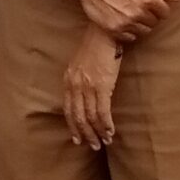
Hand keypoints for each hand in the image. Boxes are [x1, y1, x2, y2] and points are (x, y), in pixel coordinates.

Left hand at [62, 27, 122, 149]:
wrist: (105, 33)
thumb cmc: (96, 46)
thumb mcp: (80, 63)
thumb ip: (79, 79)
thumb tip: (85, 94)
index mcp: (69, 80)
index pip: (68, 110)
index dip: (73, 126)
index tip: (78, 138)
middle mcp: (75, 86)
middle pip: (78, 117)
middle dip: (86, 134)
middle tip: (93, 146)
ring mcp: (88, 87)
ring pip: (91, 117)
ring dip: (98, 132)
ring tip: (104, 142)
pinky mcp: (102, 86)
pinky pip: (102, 111)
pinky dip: (106, 124)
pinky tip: (110, 131)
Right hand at [64, 0, 179, 42]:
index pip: (165, 12)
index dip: (160, 8)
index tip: (152, 4)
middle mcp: (138, 13)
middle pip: (154, 23)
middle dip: (150, 16)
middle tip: (140, 7)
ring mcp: (125, 23)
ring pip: (143, 31)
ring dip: (140, 24)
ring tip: (132, 14)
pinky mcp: (113, 29)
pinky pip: (129, 38)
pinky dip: (129, 31)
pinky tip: (123, 20)